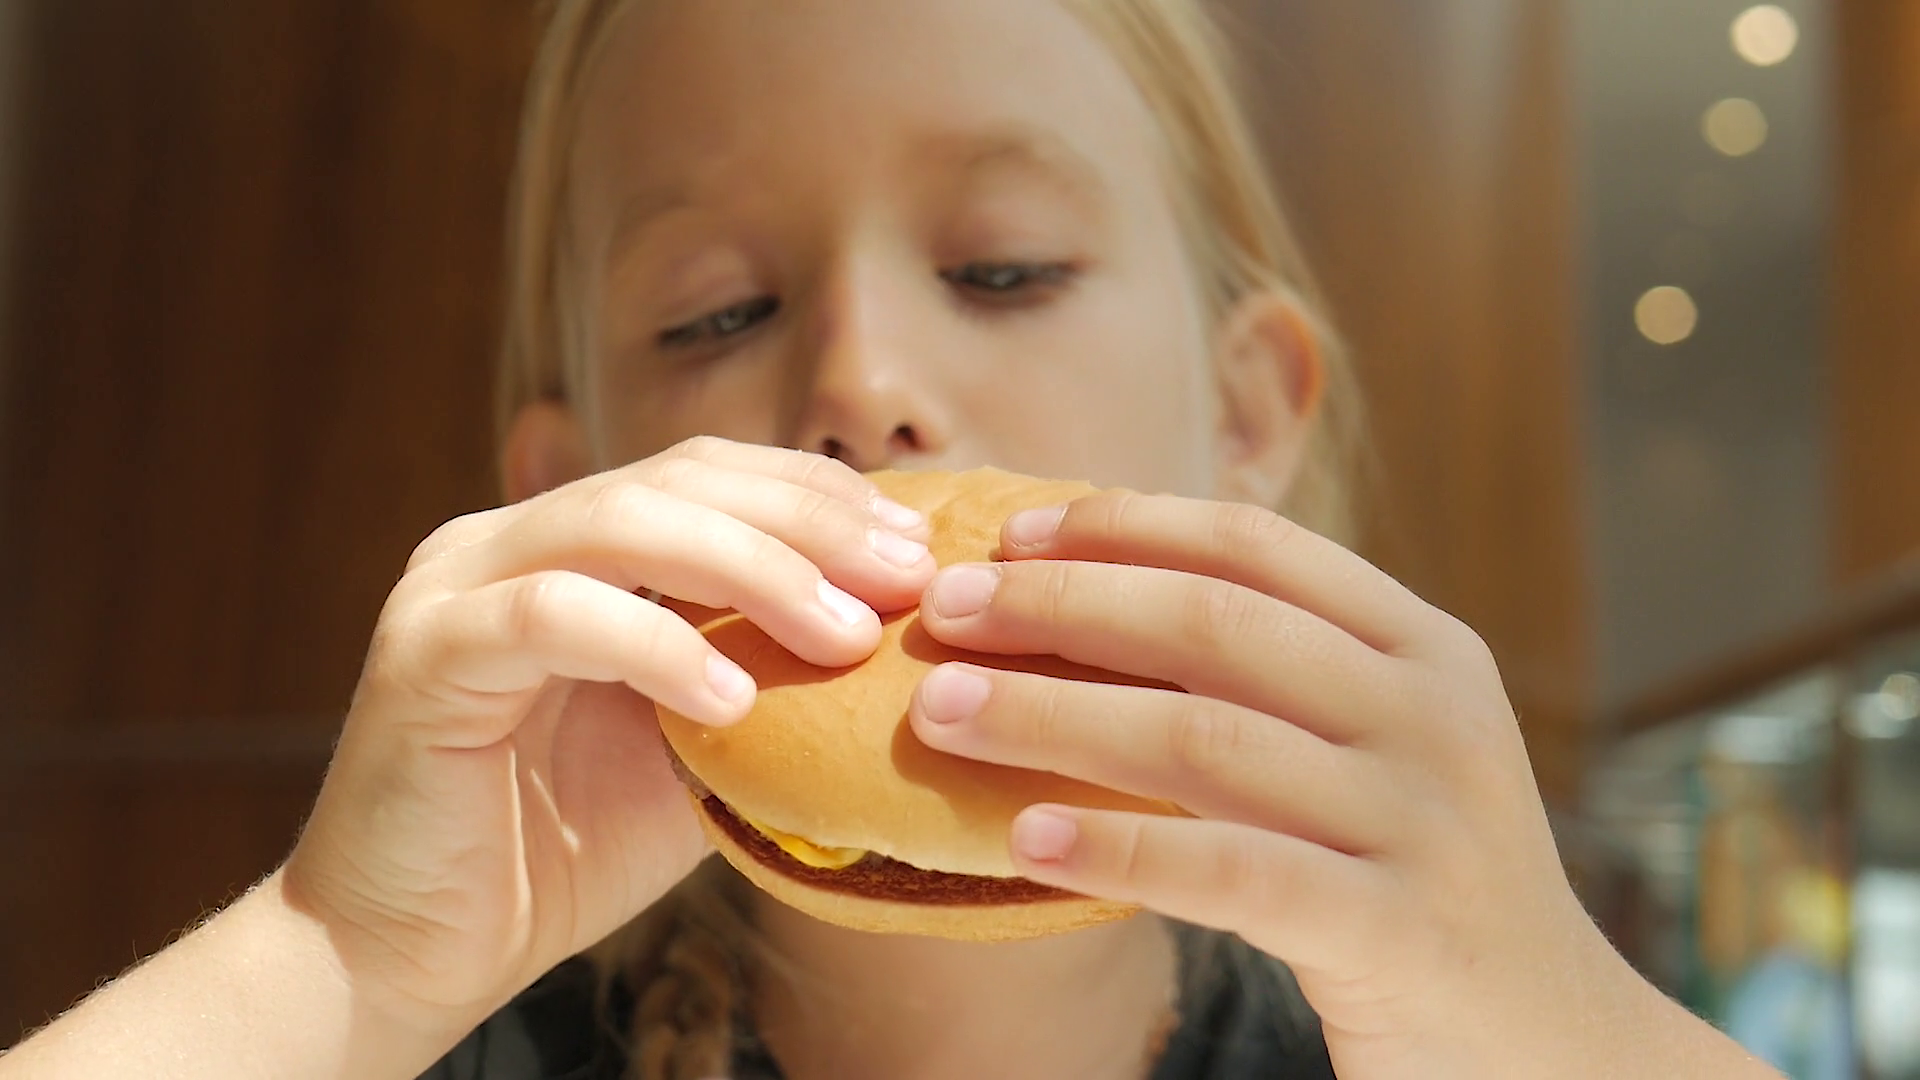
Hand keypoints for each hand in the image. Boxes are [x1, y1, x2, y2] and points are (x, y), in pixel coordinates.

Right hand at [285, 438, 935, 1032]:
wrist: (420, 950)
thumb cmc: (560, 850)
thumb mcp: (693, 746)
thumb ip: (759, 676)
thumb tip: (888, 638)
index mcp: (572, 545)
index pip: (709, 474)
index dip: (818, 496)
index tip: (916, 546)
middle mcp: (509, 540)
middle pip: (678, 478)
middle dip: (807, 522)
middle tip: (903, 578)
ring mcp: (458, 585)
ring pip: (620, 524)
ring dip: (753, 571)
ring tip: (843, 636)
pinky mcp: (424, 653)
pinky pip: (554, 616)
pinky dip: (656, 647)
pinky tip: (733, 701)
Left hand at [907, 492, 1771, 1078]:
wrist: (1558, 1046)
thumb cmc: (1421, 878)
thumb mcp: (1380, 752)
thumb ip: (1278, 680)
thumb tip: (1084, 606)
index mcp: (1425, 649)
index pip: (1256, 549)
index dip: (1125, 527)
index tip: (1013, 532)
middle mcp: (1430, 715)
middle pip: (1213, 626)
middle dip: (1060, 605)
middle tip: (946, 608)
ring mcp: (1419, 821)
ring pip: (1200, 739)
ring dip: (1050, 716)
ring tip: (939, 709)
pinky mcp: (1394, 930)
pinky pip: (1227, 872)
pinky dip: (1116, 848)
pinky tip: (1025, 839)